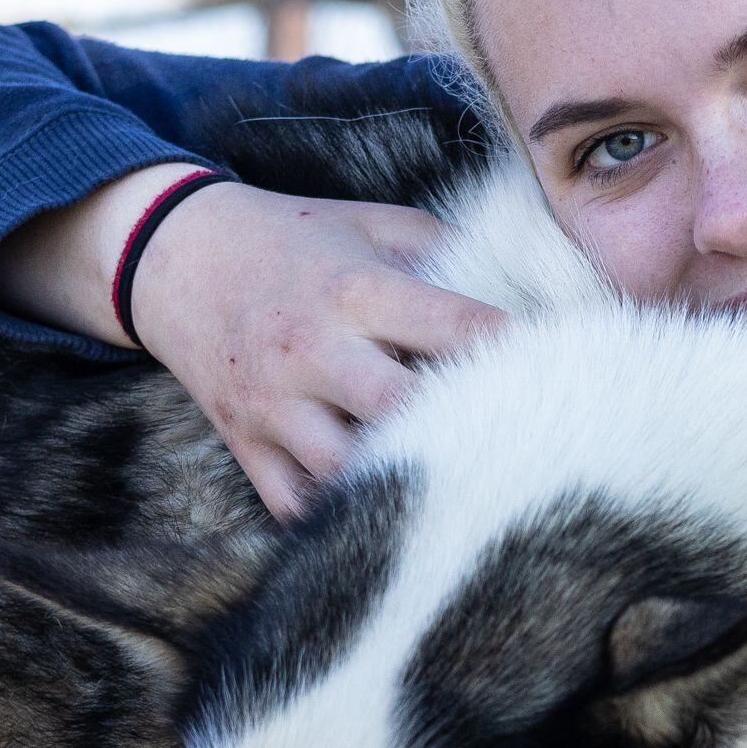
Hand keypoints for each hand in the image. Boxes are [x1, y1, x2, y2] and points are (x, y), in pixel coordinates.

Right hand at [0, 166, 504, 517]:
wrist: (172, 257)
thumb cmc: (294, 239)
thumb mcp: (369, 223)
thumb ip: (445, 251)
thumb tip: (530, 285)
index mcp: (356, 290)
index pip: (456, 326)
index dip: (519, 351)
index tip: (574, 370)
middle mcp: (315, 351)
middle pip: (403, 409)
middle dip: (467, 428)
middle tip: (528, 447)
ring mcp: (275, 406)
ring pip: (349, 470)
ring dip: (406, 483)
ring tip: (466, 495)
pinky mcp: (246, 444)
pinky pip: (296, 507)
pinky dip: (341, 522)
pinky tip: (390, 524)